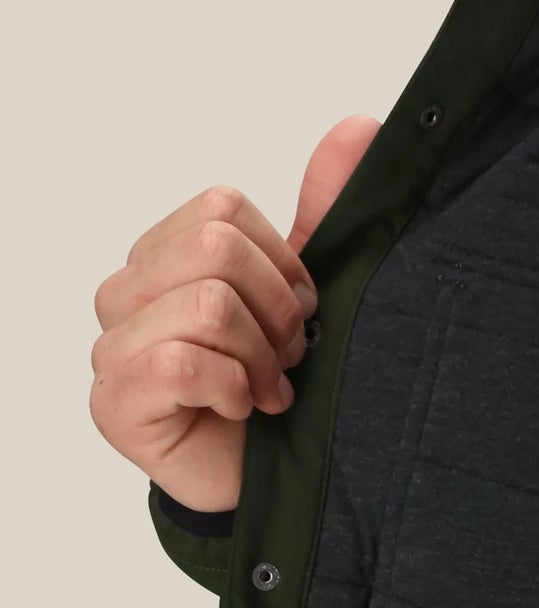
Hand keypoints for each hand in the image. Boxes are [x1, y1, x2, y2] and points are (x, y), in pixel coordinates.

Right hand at [89, 114, 380, 511]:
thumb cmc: (281, 385)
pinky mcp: (114, 402)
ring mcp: (111, 348)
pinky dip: (232, 388)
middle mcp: (126, 293)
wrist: (269, 481)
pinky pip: (181, 361)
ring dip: (258, 356)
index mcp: (165, 254)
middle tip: (287, 356)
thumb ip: (327, 210)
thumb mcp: (311, 291)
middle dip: (274, 309)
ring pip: (206, 305)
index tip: (300, 313)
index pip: (222, 209)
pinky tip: (241, 410)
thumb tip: (359, 126)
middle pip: (215, 249)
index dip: (281, 263)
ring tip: (267, 389)